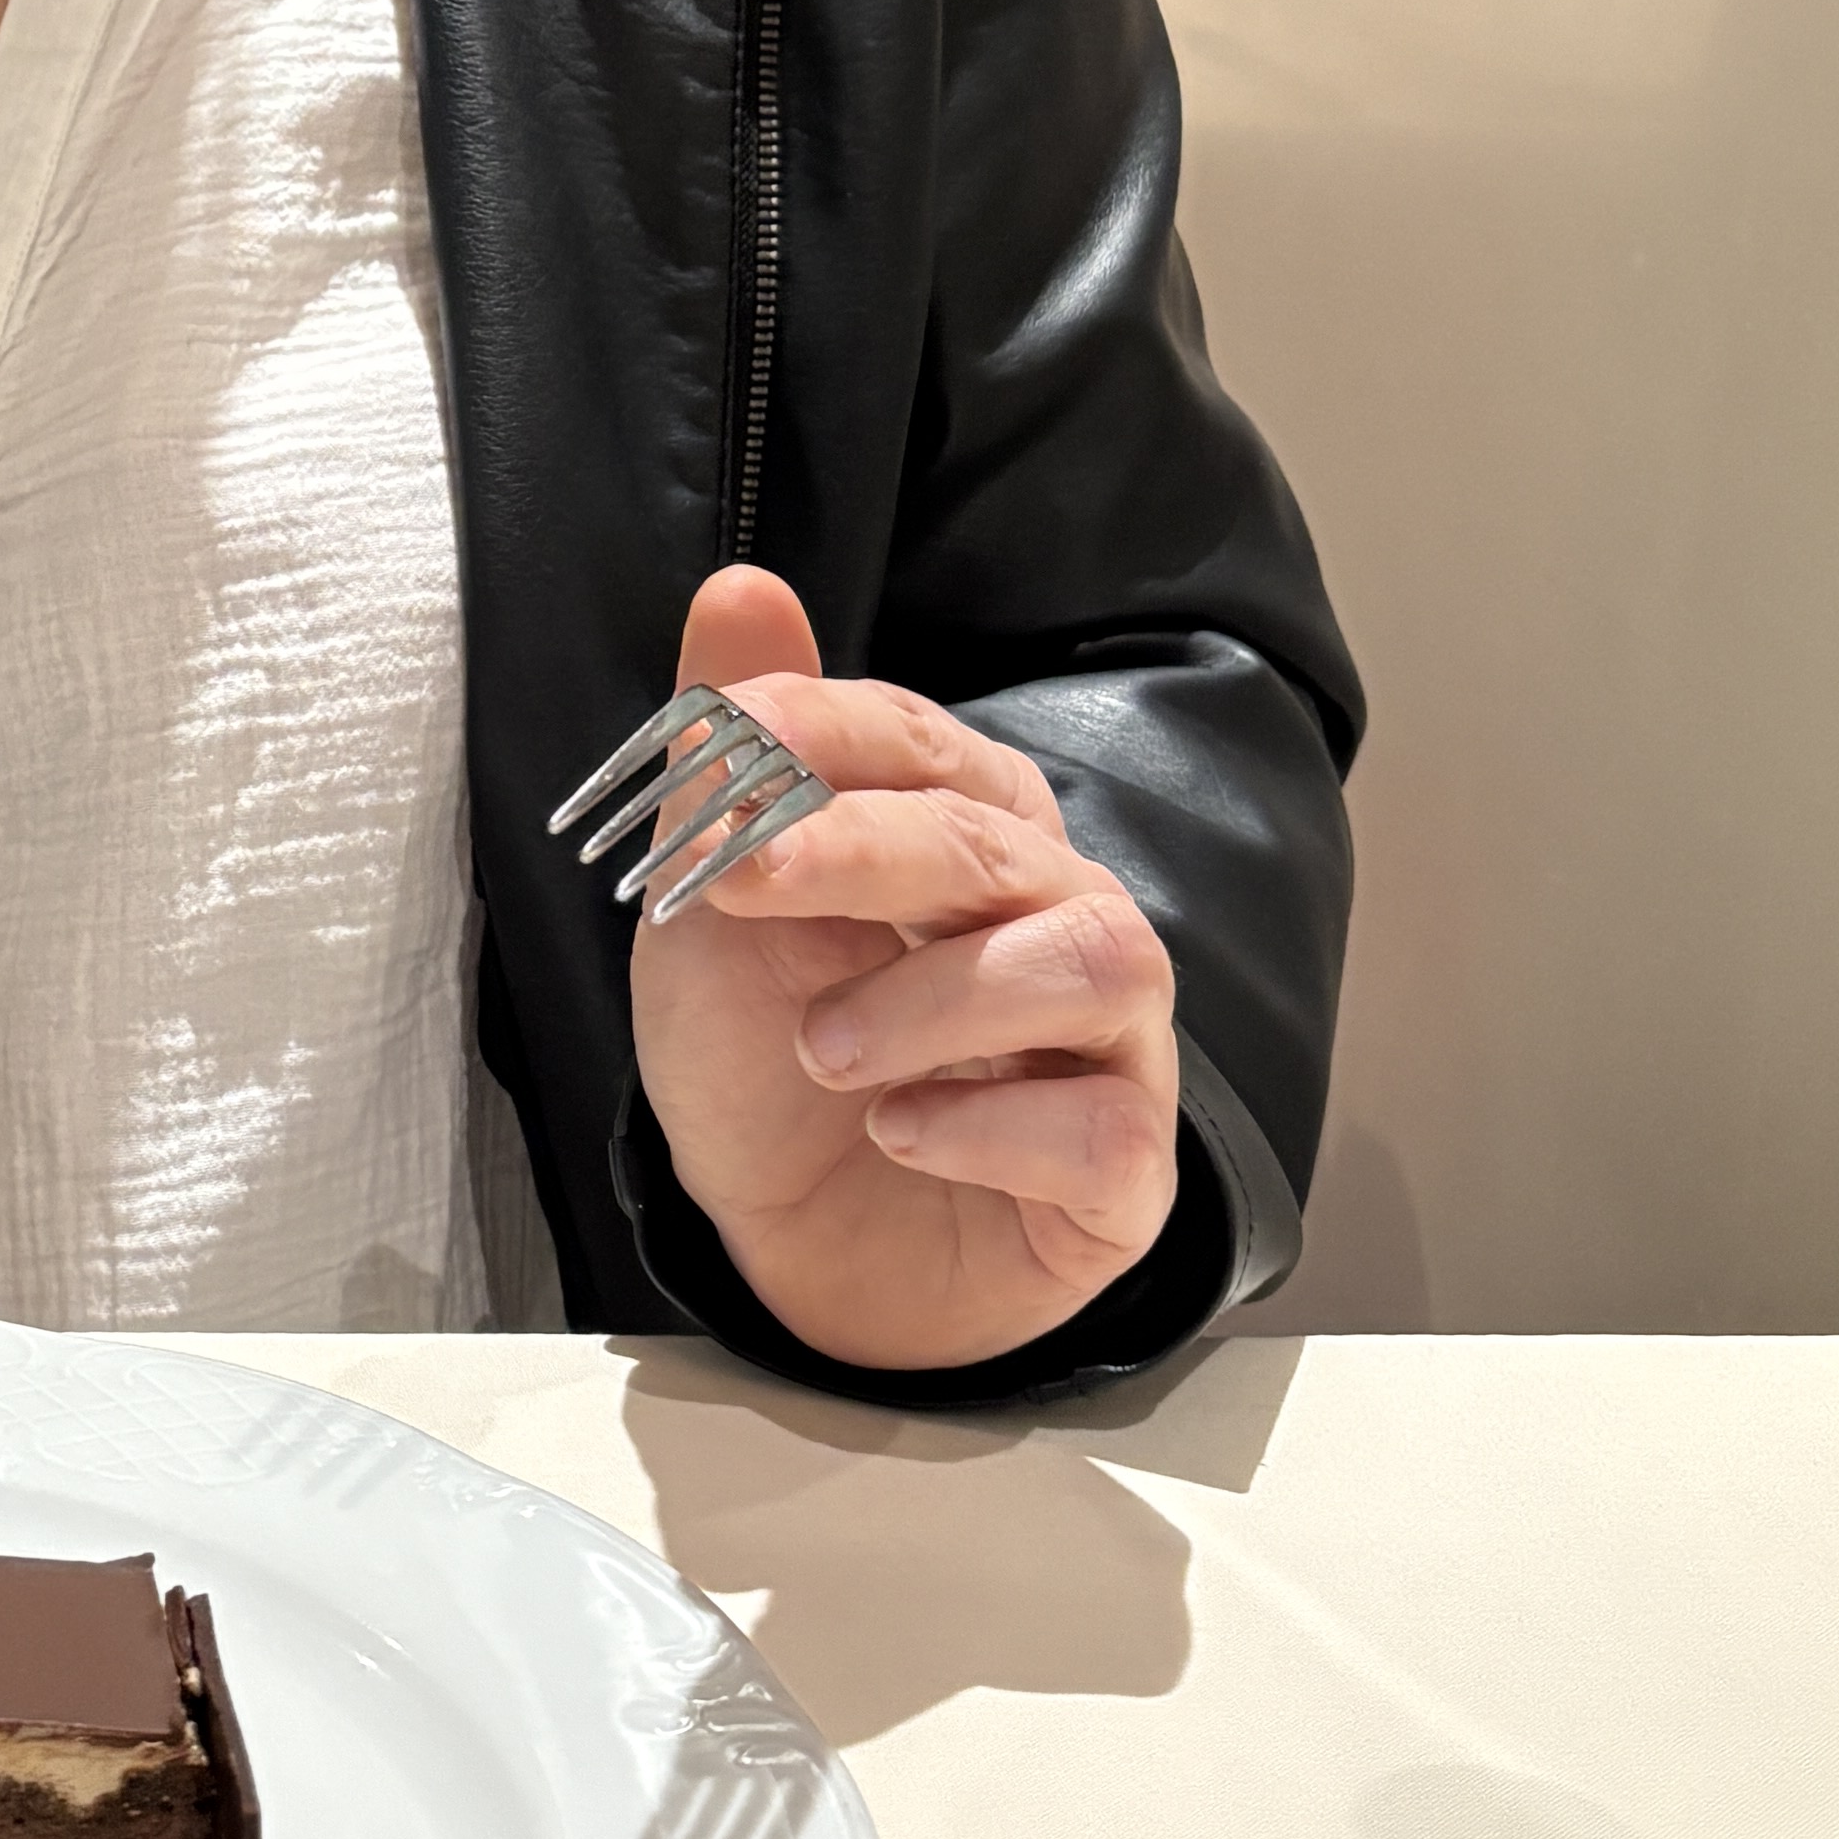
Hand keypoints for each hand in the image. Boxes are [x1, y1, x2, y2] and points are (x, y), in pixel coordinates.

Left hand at [622, 566, 1182, 1379]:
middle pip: (997, 841)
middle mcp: (1054, 917)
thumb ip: (732, 757)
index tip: (724, 741)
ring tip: (824, 1047)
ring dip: (935, 999)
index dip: (824, 727)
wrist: (798, 1250)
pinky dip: (986, 1128)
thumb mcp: (718, 910)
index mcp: (962, 836)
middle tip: (747, 882)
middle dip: (864, 848)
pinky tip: (899, 1133)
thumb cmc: (775, 1064)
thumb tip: (740, 589)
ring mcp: (1107, 1044)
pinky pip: (1102, 1129)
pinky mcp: (1121, 1171)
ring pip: (1088, 963)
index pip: (921, 741)